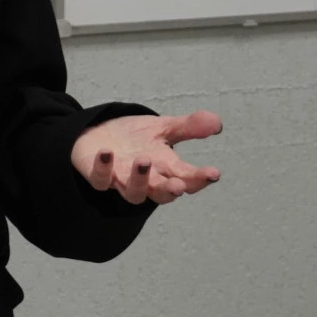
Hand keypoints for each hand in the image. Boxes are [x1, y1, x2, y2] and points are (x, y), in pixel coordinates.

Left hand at [71, 110, 222, 205]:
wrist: (99, 135)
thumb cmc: (135, 138)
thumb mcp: (163, 128)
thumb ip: (189, 127)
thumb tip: (217, 122)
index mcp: (166, 169)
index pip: (187, 178)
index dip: (200, 178)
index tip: (213, 173)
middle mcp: (147, 180)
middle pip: (162, 193)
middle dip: (171, 190)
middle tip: (179, 185)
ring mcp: (122, 180)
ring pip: (133, 193)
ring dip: (139, 180)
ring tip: (143, 161)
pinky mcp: (99, 176)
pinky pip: (100, 179)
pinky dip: (103, 168)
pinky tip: (106, 152)